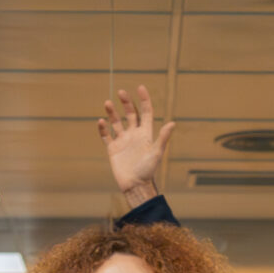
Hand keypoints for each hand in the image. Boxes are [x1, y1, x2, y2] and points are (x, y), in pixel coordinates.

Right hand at [98, 84, 174, 206]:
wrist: (135, 186)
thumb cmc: (148, 171)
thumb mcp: (156, 153)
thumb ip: (162, 138)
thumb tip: (172, 123)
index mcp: (146, 134)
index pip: (146, 112)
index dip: (144, 100)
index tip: (140, 87)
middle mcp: (134, 135)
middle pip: (131, 114)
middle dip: (126, 102)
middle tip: (121, 92)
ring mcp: (123, 141)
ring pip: (116, 122)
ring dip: (112, 112)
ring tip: (107, 103)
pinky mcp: (113, 149)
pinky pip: (106, 136)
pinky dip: (103, 128)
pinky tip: (101, 121)